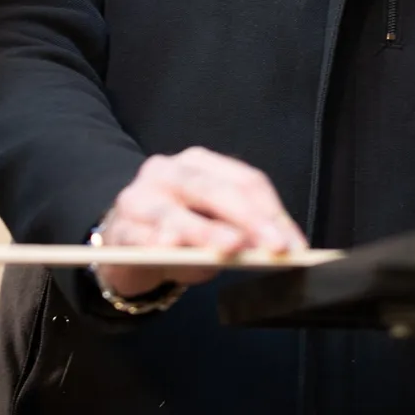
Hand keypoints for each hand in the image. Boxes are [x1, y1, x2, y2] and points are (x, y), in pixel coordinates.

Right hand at [95, 147, 308, 298]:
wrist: (125, 247)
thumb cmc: (180, 235)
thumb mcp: (217, 231)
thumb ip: (245, 234)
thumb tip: (279, 248)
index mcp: (199, 164)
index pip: (244, 181)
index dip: (273, 213)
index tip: (294, 246)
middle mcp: (167, 171)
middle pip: (213, 190)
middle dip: (248, 220)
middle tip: (274, 247)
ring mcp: (139, 197)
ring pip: (175, 212)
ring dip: (205, 231)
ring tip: (230, 246)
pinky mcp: (119, 228)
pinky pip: (140, 235)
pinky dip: (156, 243)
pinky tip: (169, 249)